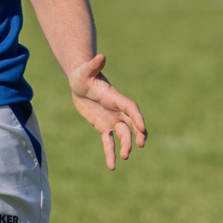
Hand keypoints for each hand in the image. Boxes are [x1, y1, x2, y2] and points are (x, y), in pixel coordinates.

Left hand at [69, 54, 147, 170]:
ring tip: (125, 157)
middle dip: (137, 134)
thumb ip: (94, 65)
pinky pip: (109, 142)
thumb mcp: (86, 70)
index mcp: (116, 97)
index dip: (137, 117)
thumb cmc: (83, 74)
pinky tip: (112, 166)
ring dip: (126, 146)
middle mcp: (118, 110)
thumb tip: (100, 56)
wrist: (79, 83)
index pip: (130, 108)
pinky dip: (111, 154)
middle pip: (132, 124)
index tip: (142, 127)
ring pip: (123, 135)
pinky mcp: (104, 127)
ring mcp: (112, 119)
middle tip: (140, 144)